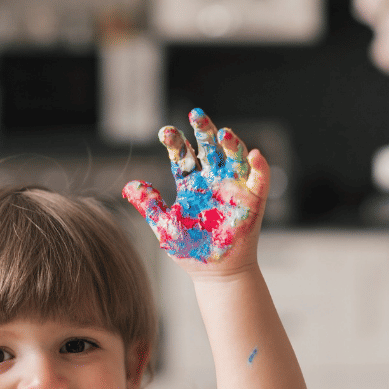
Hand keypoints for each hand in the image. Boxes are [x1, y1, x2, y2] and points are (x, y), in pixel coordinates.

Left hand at [123, 108, 268, 273]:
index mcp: (190, 183)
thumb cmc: (190, 250)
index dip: (175, 142)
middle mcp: (212, 180)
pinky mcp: (253, 201)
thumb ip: (149, 205)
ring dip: (231, 144)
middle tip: (196, 114)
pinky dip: (260, 167)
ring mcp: (233, 189)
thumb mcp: (164, 226)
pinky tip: (254, 155)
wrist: (215, 274)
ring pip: (235, 157)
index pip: (182, 155)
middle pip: (208, 147)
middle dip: (203, 130)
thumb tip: (128, 186)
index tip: (165, 133)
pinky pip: (260, 180)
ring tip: (223, 134)